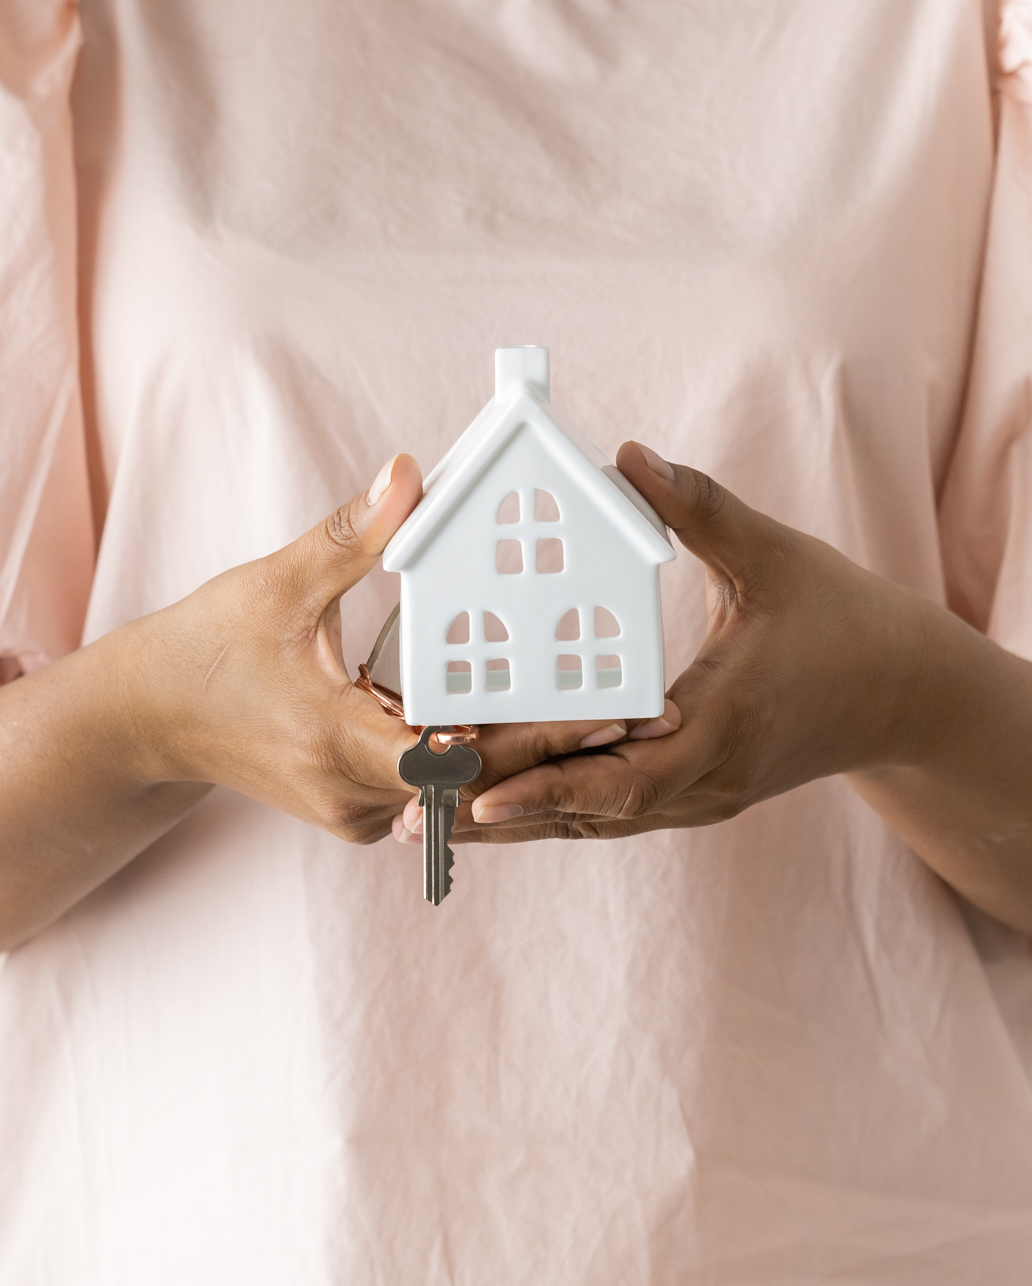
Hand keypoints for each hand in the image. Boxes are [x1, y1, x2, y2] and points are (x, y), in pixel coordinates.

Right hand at [128, 454, 663, 844]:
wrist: (144, 722)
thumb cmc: (202, 650)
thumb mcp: (276, 584)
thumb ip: (353, 535)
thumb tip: (412, 474)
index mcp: (337, 742)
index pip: (457, 755)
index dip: (534, 738)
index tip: (600, 713)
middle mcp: (353, 793)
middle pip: (475, 776)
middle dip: (552, 743)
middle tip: (634, 713)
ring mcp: (354, 811)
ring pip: (457, 788)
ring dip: (517, 753)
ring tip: (600, 716)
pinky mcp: (354, 807)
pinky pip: (430, 788)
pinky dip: (473, 756)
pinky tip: (526, 722)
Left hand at [457, 441, 941, 842]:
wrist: (908, 696)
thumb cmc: (846, 620)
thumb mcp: (777, 556)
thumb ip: (701, 509)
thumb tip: (628, 457)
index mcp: (723, 720)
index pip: (624, 776)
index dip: (547, 788)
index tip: (472, 793)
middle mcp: (708, 776)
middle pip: (592, 813)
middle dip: (504, 816)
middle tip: (412, 816)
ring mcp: (706, 796)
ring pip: (599, 823)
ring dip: (521, 823)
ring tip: (429, 824)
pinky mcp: (703, 795)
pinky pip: (618, 812)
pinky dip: (558, 810)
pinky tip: (500, 805)